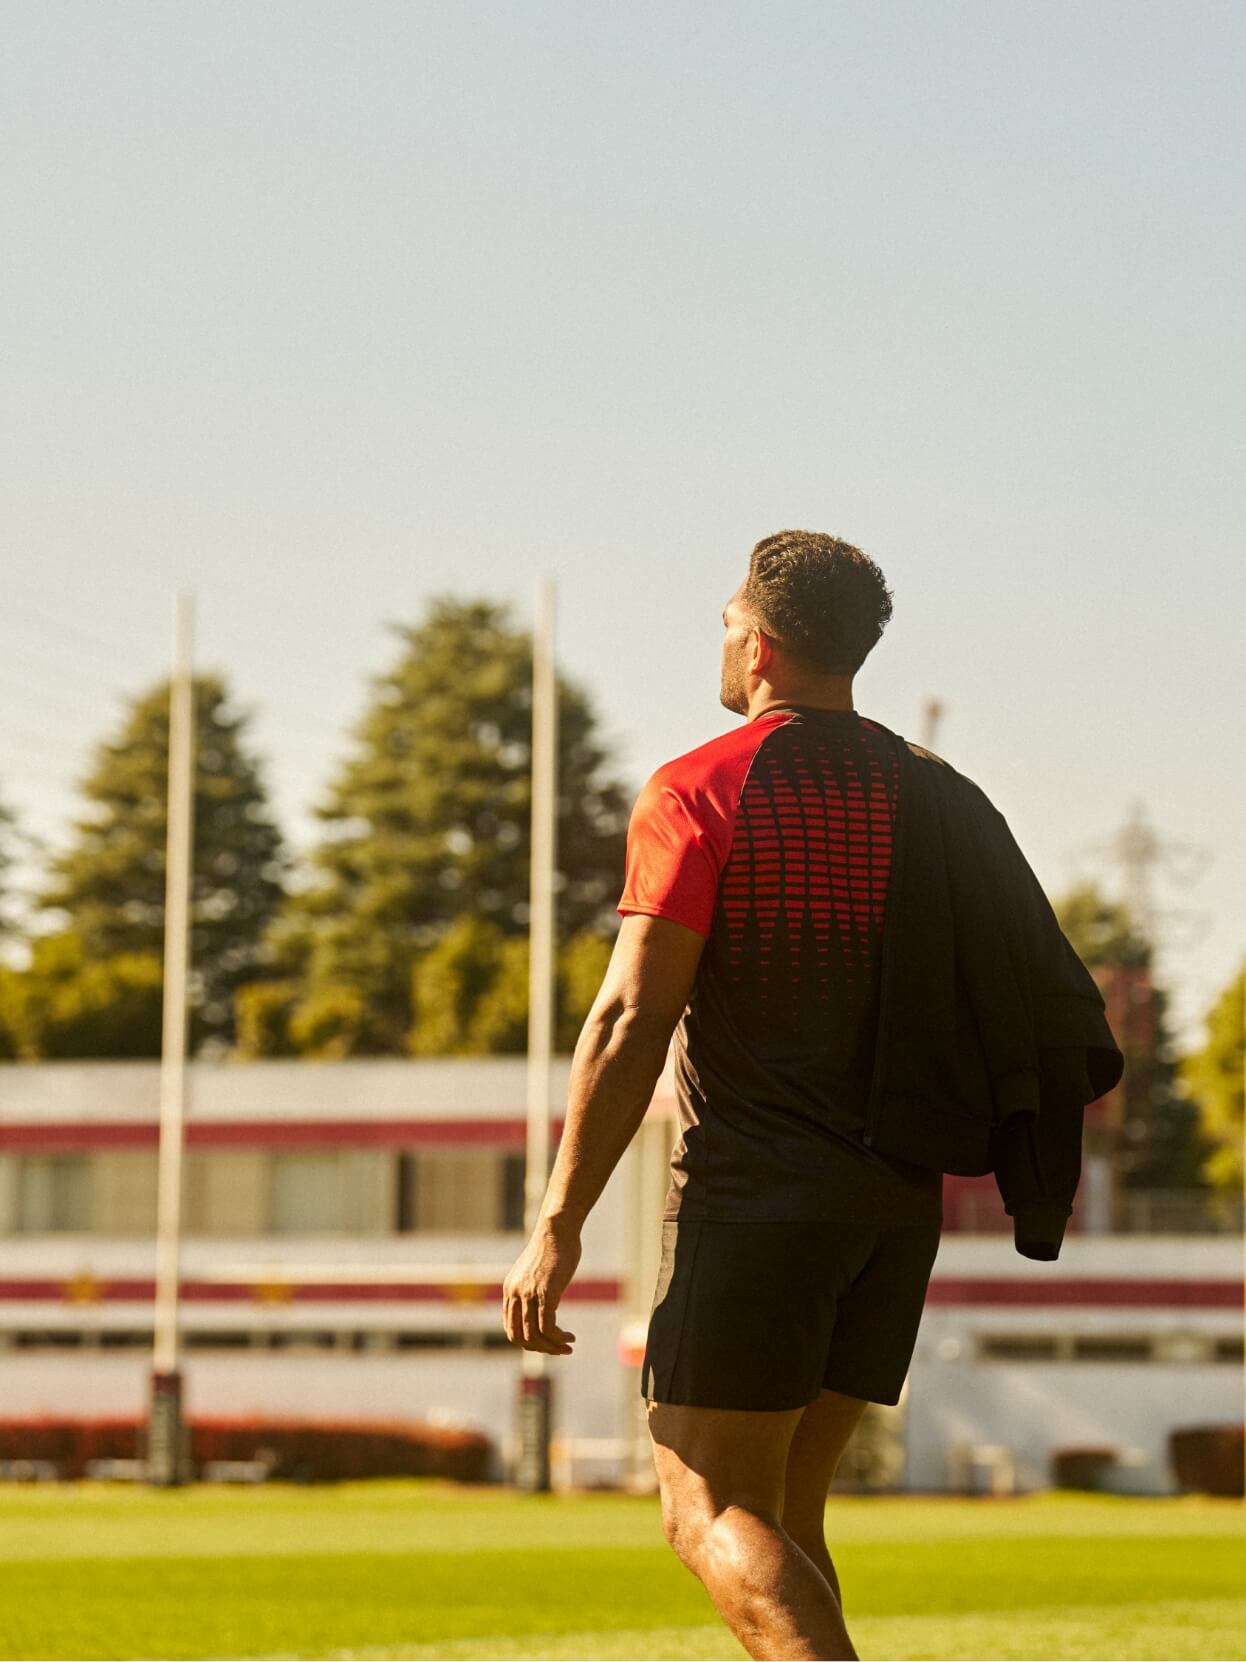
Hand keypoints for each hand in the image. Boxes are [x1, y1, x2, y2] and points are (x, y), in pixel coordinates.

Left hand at [501, 1219, 581, 1354]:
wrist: (558, 1229)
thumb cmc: (553, 1247)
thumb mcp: (537, 1273)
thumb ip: (536, 1290)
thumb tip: (547, 1307)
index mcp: (510, 1290)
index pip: (511, 1329)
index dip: (529, 1342)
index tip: (548, 1342)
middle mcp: (515, 1293)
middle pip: (520, 1337)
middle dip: (540, 1349)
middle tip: (559, 1349)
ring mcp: (529, 1293)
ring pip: (534, 1336)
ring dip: (552, 1347)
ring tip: (568, 1346)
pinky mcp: (545, 1292)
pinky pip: (548, 1327)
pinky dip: (558, 1338)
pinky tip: (570, 1338)